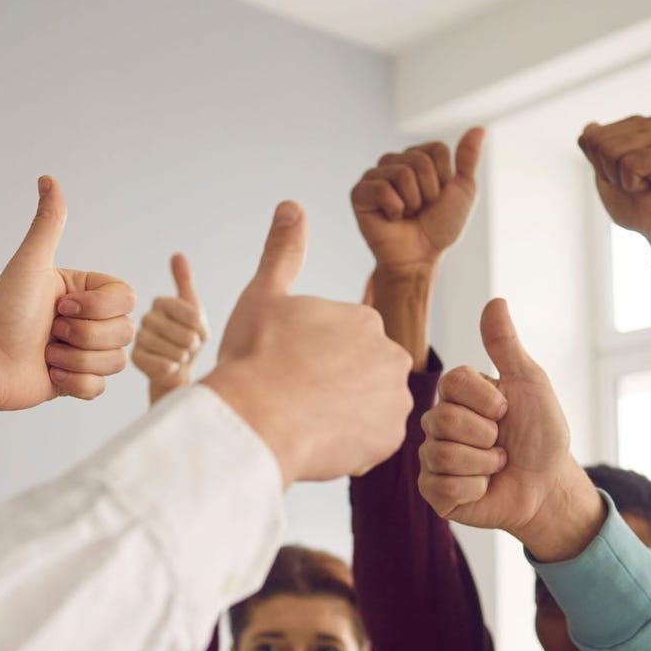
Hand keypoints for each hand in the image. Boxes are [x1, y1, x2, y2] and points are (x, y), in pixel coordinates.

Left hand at [0, 176, 135, 416]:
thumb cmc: (2, 311)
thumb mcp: (31, 264)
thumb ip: (48, 224)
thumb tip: (48, 178)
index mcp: (82, 291)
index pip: (127, 299)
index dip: (98, 308)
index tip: (61, 306)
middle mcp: (86, 320)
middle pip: (125, 332)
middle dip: (84, 337)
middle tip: (50, 332)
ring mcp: (82, 352)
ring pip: (116, 362)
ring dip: (77, 360)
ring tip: (45, 354)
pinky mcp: (76, 382)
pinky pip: (100, 389)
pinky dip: (74, 383)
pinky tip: (49, 374)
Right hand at [132, 253, 210, 404]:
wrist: (175, 370)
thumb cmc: (187, 337)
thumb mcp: (192, 308)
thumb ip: (184, 282)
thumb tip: (177, 254)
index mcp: (161, 302)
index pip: (193, 315)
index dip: (202, 329)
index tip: (201, 334)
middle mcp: (146, 317)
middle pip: (184, 335)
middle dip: (193, 345)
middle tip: (189, 348)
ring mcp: (139, 339)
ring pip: (174, 350)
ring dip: (183, 357)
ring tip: (180, 356)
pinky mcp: (135, 359)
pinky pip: (162, 364)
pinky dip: (172, 367)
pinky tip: (171, 366)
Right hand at [201, 201, 413, 485]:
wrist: (256, 420)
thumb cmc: (256, 356)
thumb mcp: (265, 296)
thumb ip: (283, 252)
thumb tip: (291, 206)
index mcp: (364, 318)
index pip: (344, 340)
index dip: (312, 357)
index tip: (288, 368)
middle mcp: (391, 355)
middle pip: (362, 374)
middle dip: (335, 385)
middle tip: (296, 396)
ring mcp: (394, 400)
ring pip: (368, 408)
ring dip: (344, 415)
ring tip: (305, 419)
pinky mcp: (389, 440)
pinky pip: (370, 442)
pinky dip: (348, 444)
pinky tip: (317, 439)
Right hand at [351, 128, 484, 276]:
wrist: (419, 256)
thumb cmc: (439, 227)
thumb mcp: (462, 191)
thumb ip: (468, 159)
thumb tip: (479, 128)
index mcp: (417, 158)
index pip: (437, 149)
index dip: (444, 178)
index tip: (438, 198)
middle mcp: (394, 162)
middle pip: (419, 159)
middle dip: (428, 191)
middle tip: (421, 209)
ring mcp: (375, 176)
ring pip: (402, 172)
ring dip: (412, 201)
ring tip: (407, 213)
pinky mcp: (359, 193)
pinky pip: (381, 188)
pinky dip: (394, 207)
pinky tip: (391, 218)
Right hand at [418, 299, 602, 560]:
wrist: (547, 485)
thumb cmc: (540, 434)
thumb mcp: (529, 383)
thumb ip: (505, 345)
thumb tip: (496, 301)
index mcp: (456, 395)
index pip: (451, 383)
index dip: (486, 399)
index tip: (506, 409)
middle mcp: (438, 422)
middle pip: (442, 420)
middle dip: (486, 435)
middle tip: (501, 443)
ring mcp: (432, 457)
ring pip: (443, 454)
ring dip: (484, 464)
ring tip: (496, 465)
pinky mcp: (434, 491)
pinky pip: (442, 486)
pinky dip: (474, 488)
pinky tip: (483, 487)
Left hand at [578, 116, 650, 257]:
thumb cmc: (636, 204)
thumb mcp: (605, 175)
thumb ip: (596, 151)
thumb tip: (589, 127)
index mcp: (634, 126)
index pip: (590, 137)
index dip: (598, 166)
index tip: (620, 177)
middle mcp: (650, 125)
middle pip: (598, 142)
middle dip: (607, 171)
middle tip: (633, 183)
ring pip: (611, 151)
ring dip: (621, 179)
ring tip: (643, 185)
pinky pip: (630, 165)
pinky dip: (633, 184)